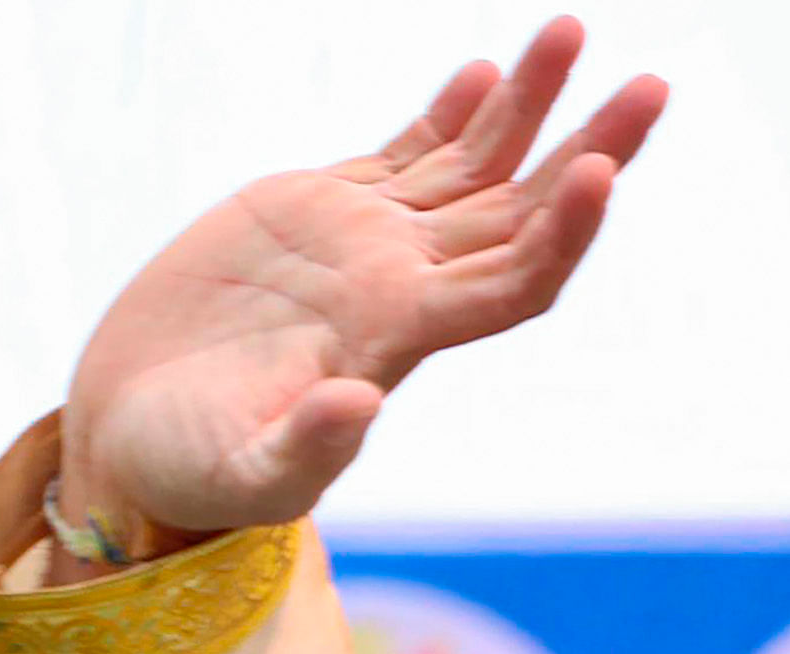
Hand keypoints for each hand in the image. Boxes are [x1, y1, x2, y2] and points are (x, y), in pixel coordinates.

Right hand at [62, 21, 665, 546]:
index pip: (511, 282)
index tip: (600, 174)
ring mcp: (369, 247)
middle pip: (523, 215)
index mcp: (397, 341)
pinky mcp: (323, 212)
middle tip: (653, 89)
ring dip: (531, 105)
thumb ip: (305, 450)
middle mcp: (402, 288)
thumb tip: (357, 408)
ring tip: (574, 31)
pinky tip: (485, 73)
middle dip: (590, 151)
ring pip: (476, 169)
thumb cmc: (190, 471)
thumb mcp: (244, 473)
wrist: (136, 431)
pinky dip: (452, 114)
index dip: (561, 233)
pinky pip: (409, 156)